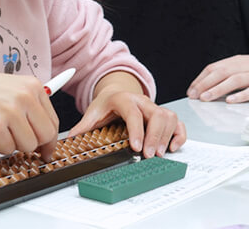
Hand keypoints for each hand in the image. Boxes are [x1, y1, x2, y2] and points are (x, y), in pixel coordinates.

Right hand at [0, 71, 58, 159]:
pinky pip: (7, 150)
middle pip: (45, 136)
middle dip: (33, 144)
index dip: (49, 139)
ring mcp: (10, 111)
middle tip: (18, 142)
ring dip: (13, 145)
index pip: (53, 121)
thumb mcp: (12, 88)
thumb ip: (31, 107)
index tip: (46, 149)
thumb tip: (48, 136)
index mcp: (32, 86)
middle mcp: (24, 96)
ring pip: (28, 146)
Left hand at [68, 72, 185, 157]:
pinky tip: (172, 147)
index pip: (133, 112)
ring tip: (158, 154)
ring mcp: (154, 107)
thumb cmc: (106, 105)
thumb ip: (83, 127)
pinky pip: (177, 122)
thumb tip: (70, 140)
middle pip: (155, 115)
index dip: (136, 129)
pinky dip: (179, 134)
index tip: (136, 147)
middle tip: (148, 156)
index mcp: (124, 99)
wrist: (116, 93)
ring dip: (165, 136)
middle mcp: (142, 101)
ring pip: (168, 117)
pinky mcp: (163, 115)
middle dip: (154, 136)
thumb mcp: (93, 113)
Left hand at [186, 53, 248, 103]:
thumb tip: (209, 85)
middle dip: (205, 84)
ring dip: (218, 89)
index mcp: (237, 61)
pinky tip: (231, 100)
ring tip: (206, 98)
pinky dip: (241, 95)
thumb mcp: (246, 66)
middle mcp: (245, 66)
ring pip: (234, 80)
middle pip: (221, 73)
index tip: (191, 90)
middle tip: (194, 96)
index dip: (201, 79)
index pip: (214, 68)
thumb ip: (230, 73)